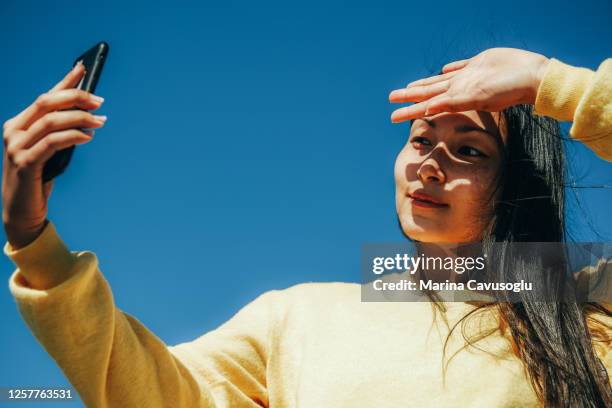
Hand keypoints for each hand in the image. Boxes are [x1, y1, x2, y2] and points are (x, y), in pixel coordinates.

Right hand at [2, 63, 106, 248]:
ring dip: (80, 118)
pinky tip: (88, 136)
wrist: (23, 211)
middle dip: (75, 97)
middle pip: (46, 103)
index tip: (84, 68)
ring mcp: (16, 147)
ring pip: (51, 121)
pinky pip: (53, 142)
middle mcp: (13, 131)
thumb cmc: (39, 179)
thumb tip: (87, 112)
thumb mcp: (50, 150)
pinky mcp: (24, 163)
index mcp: (18, 124)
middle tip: (100, 101)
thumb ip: (60, 132)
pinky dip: (73, 136)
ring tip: (100, 121)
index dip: (64, 81)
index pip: (45, 96)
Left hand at [389, 47, 549, 122]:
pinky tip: (443, 71)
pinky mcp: (479, 63)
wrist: (531, 77)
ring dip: (423, 84)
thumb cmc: (508, 91)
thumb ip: (452, 103)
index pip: (425, 104)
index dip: (409, 109)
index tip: (393, 115)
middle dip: (408, 96)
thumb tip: (427, 110)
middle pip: (426, 91)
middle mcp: (458, 87)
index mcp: (455, 96)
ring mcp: (467, 76)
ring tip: (409, 87)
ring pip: (438, 81)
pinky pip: (460, 67)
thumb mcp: (476, 99)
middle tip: (391, 98)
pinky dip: (450, 69)